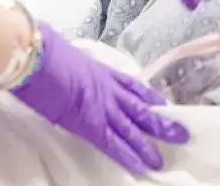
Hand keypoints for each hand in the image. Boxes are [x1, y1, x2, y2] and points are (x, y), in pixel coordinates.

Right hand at [10, 23, 189, 175]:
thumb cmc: (43, 52)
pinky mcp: (91, 124)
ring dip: (149, 144)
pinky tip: (141, 166)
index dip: (149, 96)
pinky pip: (114, 144)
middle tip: (181, 132)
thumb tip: (65, 65)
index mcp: (101, 71)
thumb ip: (72, 64)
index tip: (163, 103)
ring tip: (162, 159)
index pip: (132, 85)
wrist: (38, 57)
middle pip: (141, 107)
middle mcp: (108, 89)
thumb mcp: (64, 54)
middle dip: (161, 121)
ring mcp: (102, 106)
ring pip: (133, 128)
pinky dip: (128, 156)